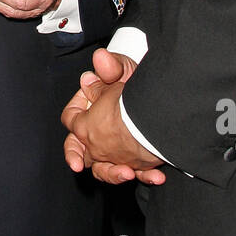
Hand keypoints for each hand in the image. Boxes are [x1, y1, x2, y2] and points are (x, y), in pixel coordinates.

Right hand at [62, 48, 165, 185]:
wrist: (164, 99)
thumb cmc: (136, 81)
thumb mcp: (124, 71)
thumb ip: (111, 67)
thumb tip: (100, 58)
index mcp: (88, 113)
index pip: (72, 118)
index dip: (74, 121)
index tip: (79, 126)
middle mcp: (98, 135)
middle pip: (79, 151)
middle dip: (76, 158)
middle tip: (77, 165)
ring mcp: (116, 151)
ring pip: (105, 169)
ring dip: (112, 173)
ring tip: (126, 173)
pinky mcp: (137, 162)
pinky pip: (137, 174)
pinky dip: (145, 177)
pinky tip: (157, 176)